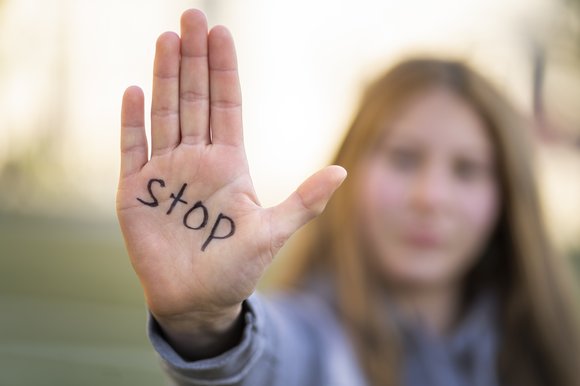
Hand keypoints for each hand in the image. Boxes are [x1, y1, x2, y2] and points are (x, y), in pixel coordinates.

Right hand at [116, 9, 345, 327]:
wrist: (196, 299)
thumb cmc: (235, 268)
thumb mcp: (272, 232)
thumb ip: (304, 202)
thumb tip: (342, 172)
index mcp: (228, 164)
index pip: (226, 105)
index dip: (224, 70)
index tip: (222, 33)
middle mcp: (196, 160)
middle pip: (194, 99)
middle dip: (193, 58)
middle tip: (192, 16)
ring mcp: (164, 172)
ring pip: (164, 114)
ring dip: (165, 77)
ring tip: (167, 40)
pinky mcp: (136, 191)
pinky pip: (132, 149)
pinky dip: (131, 122)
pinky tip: (134, 91)